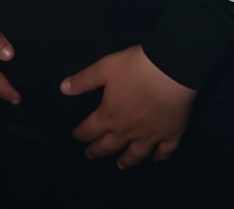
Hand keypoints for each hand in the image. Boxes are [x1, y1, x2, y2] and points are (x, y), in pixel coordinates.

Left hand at [61, 45, 195, 168]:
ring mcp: (150, 135)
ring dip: (126, 160)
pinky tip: (157, 158)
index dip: (81, 133)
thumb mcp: (105, 67)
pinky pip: (164, 150)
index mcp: (109, 116)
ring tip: (120, 165)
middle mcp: (127, 131)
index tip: (76, 136)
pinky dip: (160, 156)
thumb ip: (83, 80)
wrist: (170, 70)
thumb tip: (62, 89)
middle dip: (97, 150)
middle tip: (90, 155)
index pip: (90, 129)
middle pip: (109, 146)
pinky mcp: (171, 133)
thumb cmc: (135, 67)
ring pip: (136, 154)